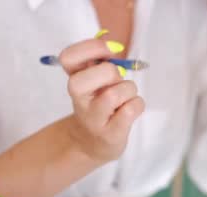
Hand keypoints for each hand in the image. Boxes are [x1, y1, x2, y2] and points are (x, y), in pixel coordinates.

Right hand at [59, 37, 144, 162]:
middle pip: (102, 72)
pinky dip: (137, 105)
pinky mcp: (110, 133)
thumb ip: (100, 60)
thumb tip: (112, 43)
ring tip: (124, 99)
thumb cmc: (99, 103)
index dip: (92, 48)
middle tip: (116, 81)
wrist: (92, 143)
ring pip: (117, 93)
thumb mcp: (94, 80)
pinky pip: (131, 109)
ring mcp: (94, 118)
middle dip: (116, 72)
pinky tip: (130, 111)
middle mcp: (79, 99)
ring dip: (129, 91)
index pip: (68, 57)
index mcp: (74, 79)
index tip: (109, 51)